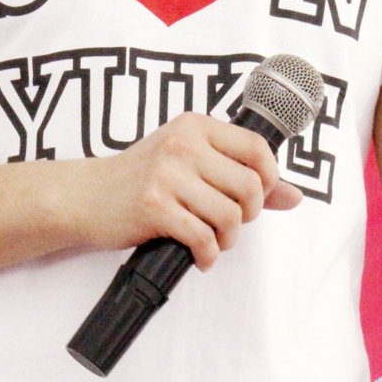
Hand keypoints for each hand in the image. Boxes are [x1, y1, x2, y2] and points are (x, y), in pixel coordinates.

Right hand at [64, 112, 302, 269]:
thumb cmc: (142, 179)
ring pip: (230, 215)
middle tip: (229, 222)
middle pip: (249, 186)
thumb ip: (241, 174)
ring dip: (226, 239)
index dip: (269, 178)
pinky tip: (198, 255)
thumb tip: (294, 195)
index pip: (257, 147)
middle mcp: (183, 143)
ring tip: (211, 240)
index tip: (255, 196)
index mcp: (195, 126)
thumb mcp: (190, 163)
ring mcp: (167, 173)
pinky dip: (208, 255)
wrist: (87, 196)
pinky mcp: (154, 206)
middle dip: (248, 215)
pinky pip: (203, 238)